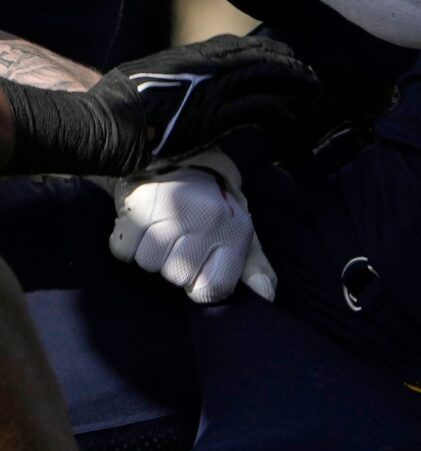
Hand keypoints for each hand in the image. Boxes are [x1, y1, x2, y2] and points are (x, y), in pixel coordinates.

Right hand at [4, 34, 320, 177]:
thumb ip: (170, 74)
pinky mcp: (219, 115)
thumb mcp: (145, 74)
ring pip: (269, 78)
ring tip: (312, 90)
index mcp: (192, 55)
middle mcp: (209, 66)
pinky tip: (292, 120)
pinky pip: (261, 109)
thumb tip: (175, 79)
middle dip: (287, 65)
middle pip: (261, 57)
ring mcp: (216, 88)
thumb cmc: (114, 103)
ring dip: (295, 84)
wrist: (106, 124)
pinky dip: (281, 113)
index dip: (264, 51)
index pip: (238, 46)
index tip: (280, 56)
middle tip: (306, 73)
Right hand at [107, 149, 275, 304]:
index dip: (203, 283)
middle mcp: (204, 219)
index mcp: (234, 226)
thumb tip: (266, 296)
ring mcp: (168, 213)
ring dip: (152, 252)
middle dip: (176, 265)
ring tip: (163, 226)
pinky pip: (124, 251)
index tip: (203, 264)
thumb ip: (253, 264)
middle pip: (178, 277)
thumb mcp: (240, 227)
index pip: (214, 287)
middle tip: (181, 238)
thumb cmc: (212, 200)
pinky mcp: (135, 208)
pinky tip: (143, 223)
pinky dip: (128, 243)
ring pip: (150, 264)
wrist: (178, 155)